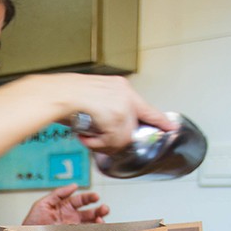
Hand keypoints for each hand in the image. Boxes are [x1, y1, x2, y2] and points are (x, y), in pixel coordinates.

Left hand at [24, 184, 108, 225]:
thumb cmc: (31, 222)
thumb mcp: (42, 204)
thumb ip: (58, 193)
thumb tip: (74, 185)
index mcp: (65, 207)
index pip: (80, 200)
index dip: (89, 198)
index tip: (96, 197)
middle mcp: (71, 218)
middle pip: (89, 213)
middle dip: (99, 210)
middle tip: (105, 209)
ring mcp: (72, 229)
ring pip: (89, 225)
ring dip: (98, 222)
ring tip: (102, 221)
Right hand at [58, 74, 174, 152]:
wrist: (58, 93)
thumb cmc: (67, 95)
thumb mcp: (93, 98)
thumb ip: (105, 111)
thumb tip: (106, 130)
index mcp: (120, 87)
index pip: (146, 107)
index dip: (160, 120)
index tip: (171, 128)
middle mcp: (125, 95)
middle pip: (132, 128)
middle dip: (115, 140)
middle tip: (98, 142)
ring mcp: (122, 106)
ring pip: (122, 137)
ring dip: (103, 144)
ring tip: (88, 138)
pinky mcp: (116, 118)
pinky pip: (112, 141)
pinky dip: (97, 144)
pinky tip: (86, 137)